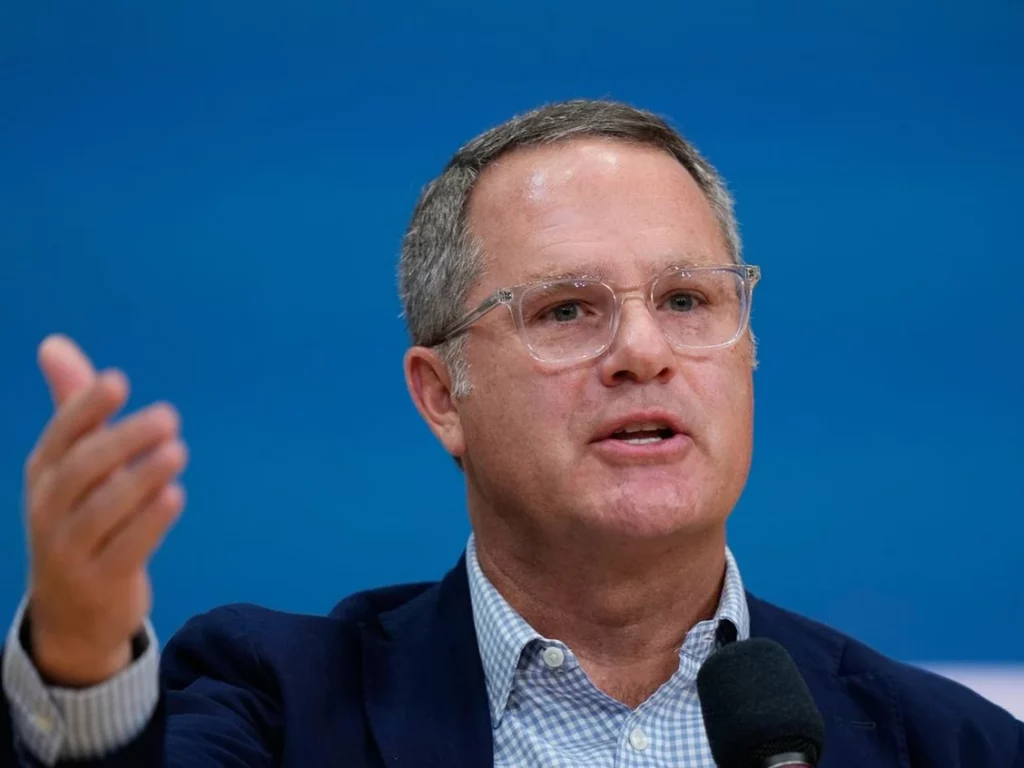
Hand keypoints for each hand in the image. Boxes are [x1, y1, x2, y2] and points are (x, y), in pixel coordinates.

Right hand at [23, 335, 187, 686]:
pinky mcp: (102, 581)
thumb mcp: (71, 466)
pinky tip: (175, 496)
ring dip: (143, 477)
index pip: (60, 435)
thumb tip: (53, 343)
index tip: (119, 382)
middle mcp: (50, 509)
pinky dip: (151, 521)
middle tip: (170, 417)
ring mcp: (71, 549)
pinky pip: (126, 548)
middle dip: (124, 440)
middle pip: (82, 469)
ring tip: (178, 451)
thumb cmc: (78, 519)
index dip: (86, 407)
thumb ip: (73, 407)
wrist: (72, 611)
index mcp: (44, 474)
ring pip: (104, 509)